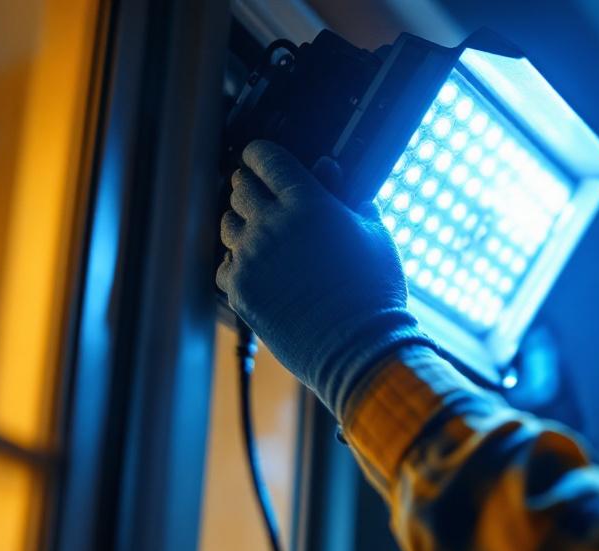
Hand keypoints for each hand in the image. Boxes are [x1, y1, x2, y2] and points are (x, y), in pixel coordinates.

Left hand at [217, 140, 430, 417]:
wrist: (359, 348)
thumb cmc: (375, 291)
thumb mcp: (375, 237)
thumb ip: (350, 198)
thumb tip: (330, 170)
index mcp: (308, 203)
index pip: (264, 158)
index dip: (261, 155)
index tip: (262, 159)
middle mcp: (272, 225)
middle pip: (239, 187)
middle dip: (250, 186)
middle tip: (262, 194)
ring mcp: (251, 258)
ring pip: (226, 223)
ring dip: (241, 223)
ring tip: (262, 233)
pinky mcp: (240, 290)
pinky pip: (224, 263)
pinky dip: (238, 262)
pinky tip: (259, 267)